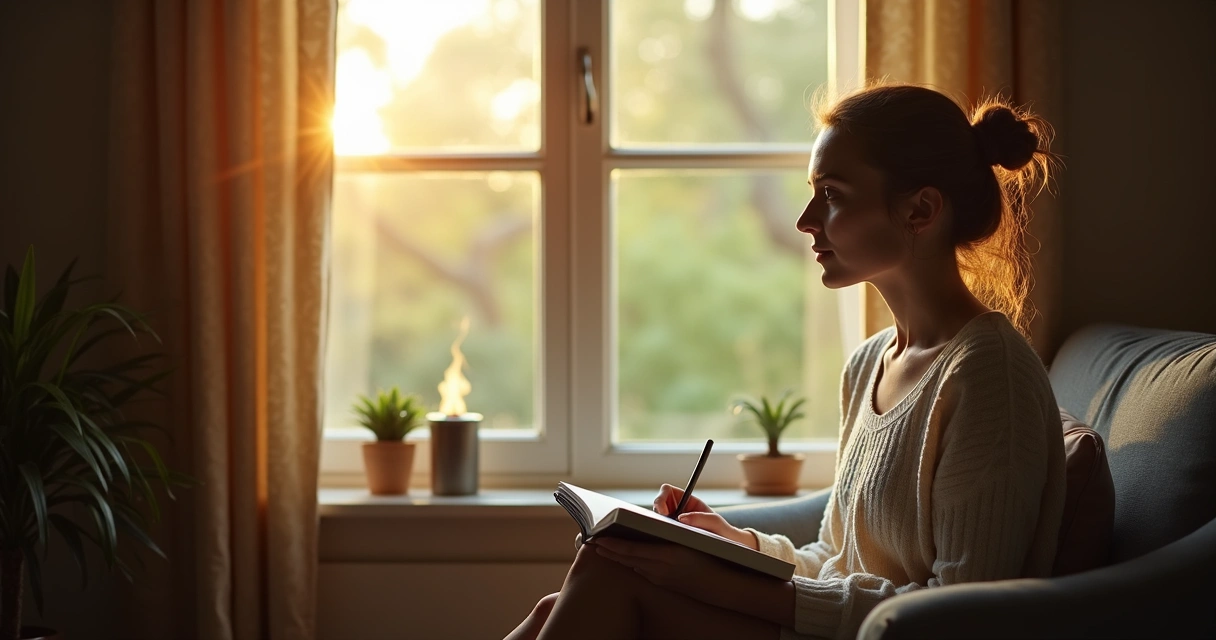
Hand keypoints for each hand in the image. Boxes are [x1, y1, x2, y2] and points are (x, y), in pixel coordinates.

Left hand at [590, 537, 756, 610]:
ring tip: (602, 550)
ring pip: (632, 566)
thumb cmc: (712, 556)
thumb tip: (659, 519)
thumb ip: (673, 529)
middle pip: (627, 559)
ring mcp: (661, 579)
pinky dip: (630, 564)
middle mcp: (660, 569)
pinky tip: (625, 559)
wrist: (722, 586)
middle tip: (590, 543)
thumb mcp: (694, 538)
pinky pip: (642, 572)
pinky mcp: (664, 584)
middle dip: (608, 551)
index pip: (631, 549)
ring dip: (617, 558)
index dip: (611, 544)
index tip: (597, 538)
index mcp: (666, 555)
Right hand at [653, 484, 757, 549]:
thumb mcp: (716, 522)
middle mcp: (678, 510)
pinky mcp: (673, 535)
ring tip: (668, 532)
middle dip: (657, 511)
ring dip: (659, 523)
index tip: (664, 511)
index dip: (662, 497)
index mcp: (688, 501)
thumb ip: (701, 518)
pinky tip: (666, 539)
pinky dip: (661, 533)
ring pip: (657, 519)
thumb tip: (681, 518)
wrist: (729, 547)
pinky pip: (661, 532)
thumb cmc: (724, 531)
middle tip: (663, 521)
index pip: (668, 491)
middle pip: (658, 504)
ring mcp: (674, 523)